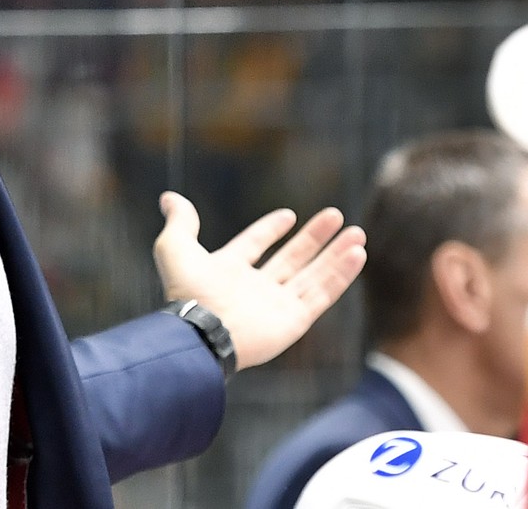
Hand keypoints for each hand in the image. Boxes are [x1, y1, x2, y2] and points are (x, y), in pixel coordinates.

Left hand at [152, 191, 365, 370]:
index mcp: (228, 271)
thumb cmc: (187, 291)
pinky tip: (357, 254)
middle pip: (291, 258)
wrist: (203, 331)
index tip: (289, 215)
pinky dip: (341, 275)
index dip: (270, 229)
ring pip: (313, 275)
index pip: (254, 245)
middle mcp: (254, 288)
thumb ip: (179, 222)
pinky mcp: (294, 321)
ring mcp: (276, 305)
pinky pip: (323, 294)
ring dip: (335, 254)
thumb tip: (169, 197)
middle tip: (336, 216)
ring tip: (358, 233)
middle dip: (314, 238)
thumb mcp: (175, 247)